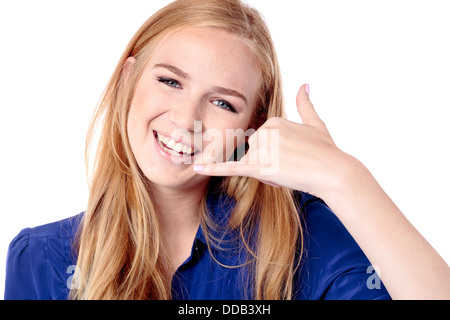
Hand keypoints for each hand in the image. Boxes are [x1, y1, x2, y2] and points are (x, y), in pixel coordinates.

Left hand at [194, 84, 353, 197]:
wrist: (333, 172)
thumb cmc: (326, 150)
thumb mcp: (316, 123)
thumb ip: (305, 104)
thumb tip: (304, 84)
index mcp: (274, 120)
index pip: (262, 141)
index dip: (275, 153)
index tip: (292, 158)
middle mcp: (265, 131)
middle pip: (254, 152)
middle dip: (269, 163)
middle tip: (291, 167)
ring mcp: (261, 148)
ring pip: (251, 163)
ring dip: (266, 172)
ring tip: (288, 172)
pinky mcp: (259, 166)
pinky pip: (231, 166)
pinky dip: (213, 167)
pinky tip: (198, 166)